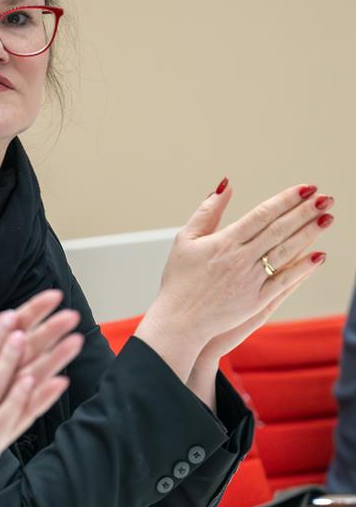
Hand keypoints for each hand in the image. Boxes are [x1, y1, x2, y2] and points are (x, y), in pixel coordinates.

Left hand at [0, 288, 79, 404]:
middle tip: (72, 316)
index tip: (53, 296)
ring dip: (54, 358)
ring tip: (75, 342)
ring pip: (33, 374)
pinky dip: (41, 398)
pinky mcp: (0, 424)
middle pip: (27, 347)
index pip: (10, 326)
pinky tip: (60, 383)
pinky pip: (25, 410)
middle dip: (50, 330)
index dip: (32, 310)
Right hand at [137, 180, 333, 378]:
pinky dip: (303, 268)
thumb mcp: (185, 240)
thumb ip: (207, 211)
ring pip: (286, 252)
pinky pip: (285, 282)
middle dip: (305, 212)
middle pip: (279, 230)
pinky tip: (319, 256)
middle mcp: (241, 259)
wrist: (178, 321)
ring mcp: (250, 280)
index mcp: (224, 242)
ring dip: (309, 234)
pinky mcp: (256, 301)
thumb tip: (225, 185)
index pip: (262, 214)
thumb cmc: (179, 281)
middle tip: (326, 198)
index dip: (286, 199)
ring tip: (327, 218)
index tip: (306, 188)